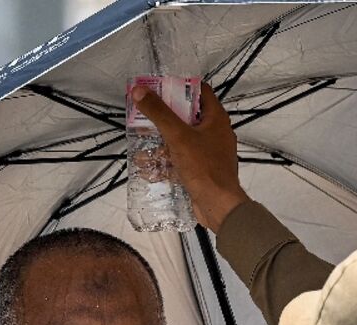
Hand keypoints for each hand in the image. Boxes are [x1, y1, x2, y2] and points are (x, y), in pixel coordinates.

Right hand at [130, 82, 250, 231]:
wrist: (218, 205)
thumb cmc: (203, 167)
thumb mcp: (178, 136)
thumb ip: (159, 113)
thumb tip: (139, 90)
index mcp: (216, 119)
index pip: (201, 91)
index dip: (181, 86)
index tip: (161, 87)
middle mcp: (216, 133)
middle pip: (190, 115)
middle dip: (168, 114)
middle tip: (147, 111)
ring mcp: (211, 152)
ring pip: (185, 138)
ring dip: (166, 137)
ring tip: (144, 136)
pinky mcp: (204, 169)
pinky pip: (185, 158)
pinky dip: (170, 157)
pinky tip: (152, 161)